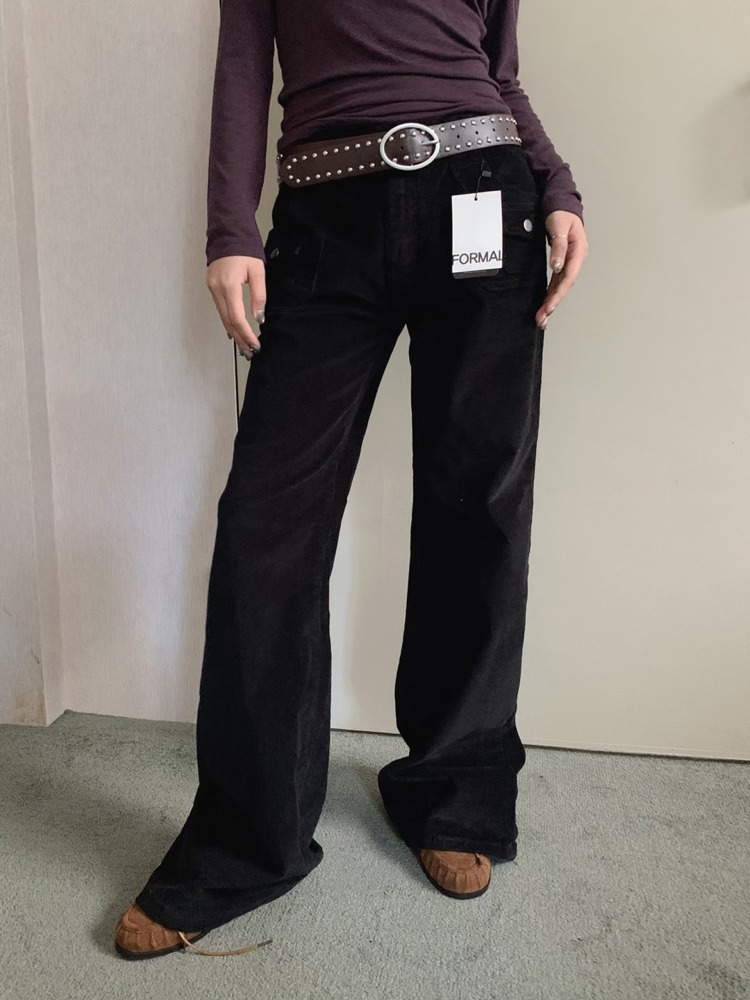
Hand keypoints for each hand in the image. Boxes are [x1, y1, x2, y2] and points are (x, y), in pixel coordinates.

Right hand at [206, 255, 266, 356]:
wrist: (228, 232)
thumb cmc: (244, 249)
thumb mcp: (257, 272)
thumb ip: (259, 296)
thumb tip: (259, 318)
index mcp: (229, 285)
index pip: (237, 318)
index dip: (246, 334)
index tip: (255, 344)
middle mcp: (217, 289)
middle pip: (228, 321)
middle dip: (240, 339)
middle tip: (250, 352)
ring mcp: (212, 288)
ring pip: (222, 317)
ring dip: (233, 333)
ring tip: (244, 346)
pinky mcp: (211, 286)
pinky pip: (219, 309)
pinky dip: (227, 322)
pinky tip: (234, 331)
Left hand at [535, 211, 587, 329]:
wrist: (561, 204)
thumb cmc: (561, 213)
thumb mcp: (559, 227)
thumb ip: (559, 247)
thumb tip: (557, 266)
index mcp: (578, 251)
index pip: (568, 277)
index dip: (558, 293)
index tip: (549, 306)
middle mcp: (575, 260)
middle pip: (564, 286)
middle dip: (553, 303)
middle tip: (542, 319)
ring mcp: (569, 262)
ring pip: (560, 286)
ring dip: (551, 302)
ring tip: (542, 318)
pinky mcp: (562, 262)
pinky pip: (556, 281)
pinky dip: (550, 293)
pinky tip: (545, 304)